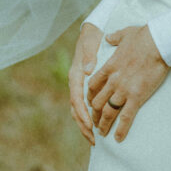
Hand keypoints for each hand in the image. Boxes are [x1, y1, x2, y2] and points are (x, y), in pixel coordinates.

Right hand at [69, 23, 102, 143]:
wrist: (92, 31)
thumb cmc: (92, 37)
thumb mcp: (90, 42)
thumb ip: (89, 55)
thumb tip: (89, 69)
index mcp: (75, 74)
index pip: (76, 97)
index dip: (83, 112)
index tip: (90, 123)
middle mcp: (75, 82)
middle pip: (76, 109)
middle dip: (83, 125)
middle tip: (93, 139)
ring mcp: (79, 86)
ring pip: (78, 110)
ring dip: (84, 125)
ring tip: (93, 139)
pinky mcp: (85, 87)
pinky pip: (83, 106)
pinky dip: (87, 117)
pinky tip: (95, 126)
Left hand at [86, 25, 169, 140]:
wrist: (157, 43)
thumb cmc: (143, 36)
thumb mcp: (124, 33)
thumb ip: (114, 37)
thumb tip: (108, 37)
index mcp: (109, 66)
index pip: (93, 84)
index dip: (90, 95)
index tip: (91, 102)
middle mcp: (113, 80)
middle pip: (97, 101)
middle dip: (94, 113)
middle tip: (95, 121)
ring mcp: (124, 90)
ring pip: (108, 112)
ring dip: (104, 124)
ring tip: (102, 132)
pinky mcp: (137, 97)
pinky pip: (126, 117)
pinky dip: (121, 129)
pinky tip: (118, 138)